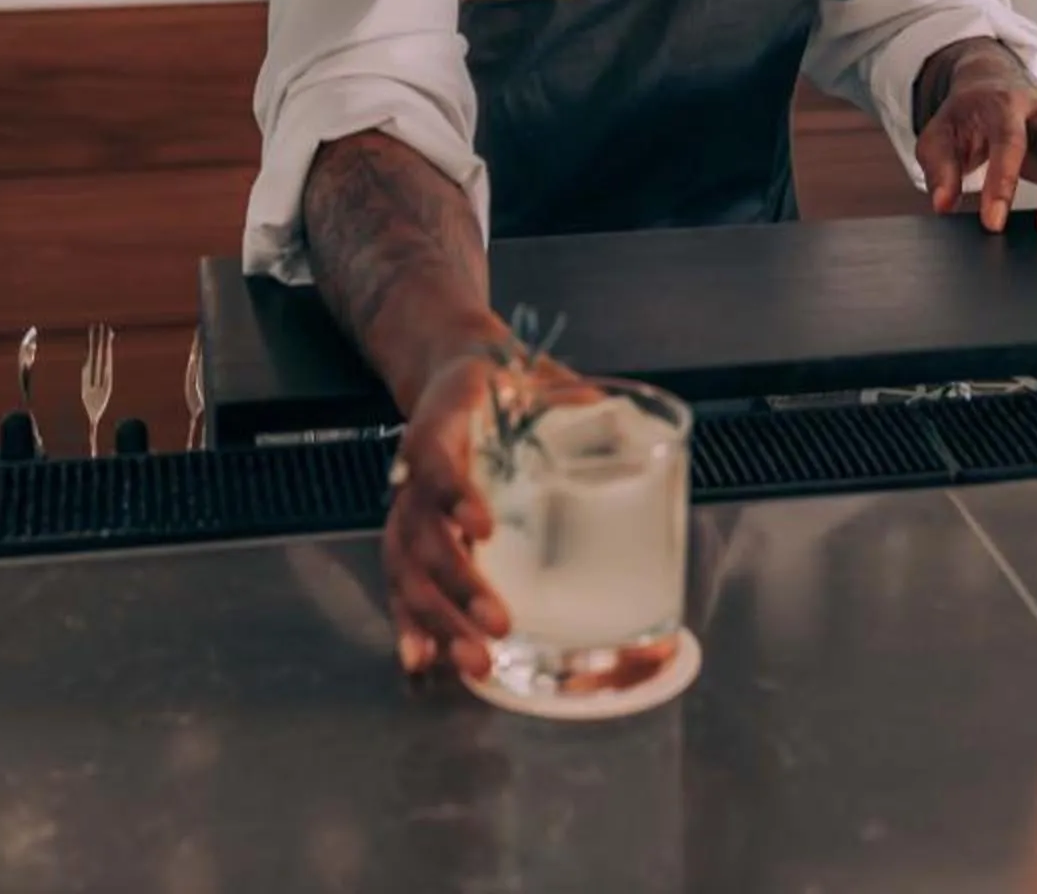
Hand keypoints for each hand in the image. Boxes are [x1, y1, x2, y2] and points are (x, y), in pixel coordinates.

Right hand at [384, 346, 555, 681]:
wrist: (459, 374)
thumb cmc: (506, 386)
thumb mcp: (538, 380)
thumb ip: (578, 403)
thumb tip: (633, 428)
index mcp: (442, 427)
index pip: (436, 460)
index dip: (453, 493)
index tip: (482, 526)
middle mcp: (415, 474)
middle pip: (421, 535)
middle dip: (457, 585)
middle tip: (499, 624)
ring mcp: (410, 508)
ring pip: (409, 569)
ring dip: (439, 621)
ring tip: (475, 663)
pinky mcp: (415, 534)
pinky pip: (403, 583)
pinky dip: (411, 625)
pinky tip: (423, 663)